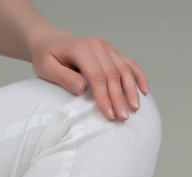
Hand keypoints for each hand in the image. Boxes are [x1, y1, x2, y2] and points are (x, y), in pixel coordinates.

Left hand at [31, 32, 148, 121]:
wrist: (52, 43)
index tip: (110, 115)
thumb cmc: (47, 58)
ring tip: (136, 108)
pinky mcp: (111, 52)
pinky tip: (145, 90)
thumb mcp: (46, 68)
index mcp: (81, 49)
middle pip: (112, 74)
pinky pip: (129, 63)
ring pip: (124, 69)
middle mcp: (97, 45)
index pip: (97, 76)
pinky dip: (138, 76)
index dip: (104, 97)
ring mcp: (106, 47)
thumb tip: (81, 88)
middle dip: (119, 97)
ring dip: (132, 89)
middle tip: (124, 118)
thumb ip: (63, 77)